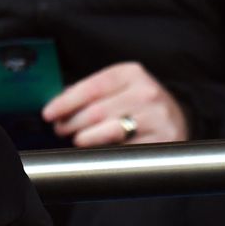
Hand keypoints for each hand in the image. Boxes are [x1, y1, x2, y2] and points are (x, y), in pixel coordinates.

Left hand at [42, 61, 187, 145]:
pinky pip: (123, 150)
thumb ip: (88, 92)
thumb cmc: (136, 105)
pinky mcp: (162, 139)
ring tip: (77, 139)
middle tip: (61, 129)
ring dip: (84, 139)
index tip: (48, 114)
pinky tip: (99, 150)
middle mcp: (146, 92)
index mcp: (131, 74)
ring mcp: (156, 116)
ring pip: (107, 131)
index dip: (65, 102)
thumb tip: (57, 102)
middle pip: (95, 112)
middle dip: (70, 124)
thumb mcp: (116, 89)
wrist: (176, 120)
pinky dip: (104, 152)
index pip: (91, 87)